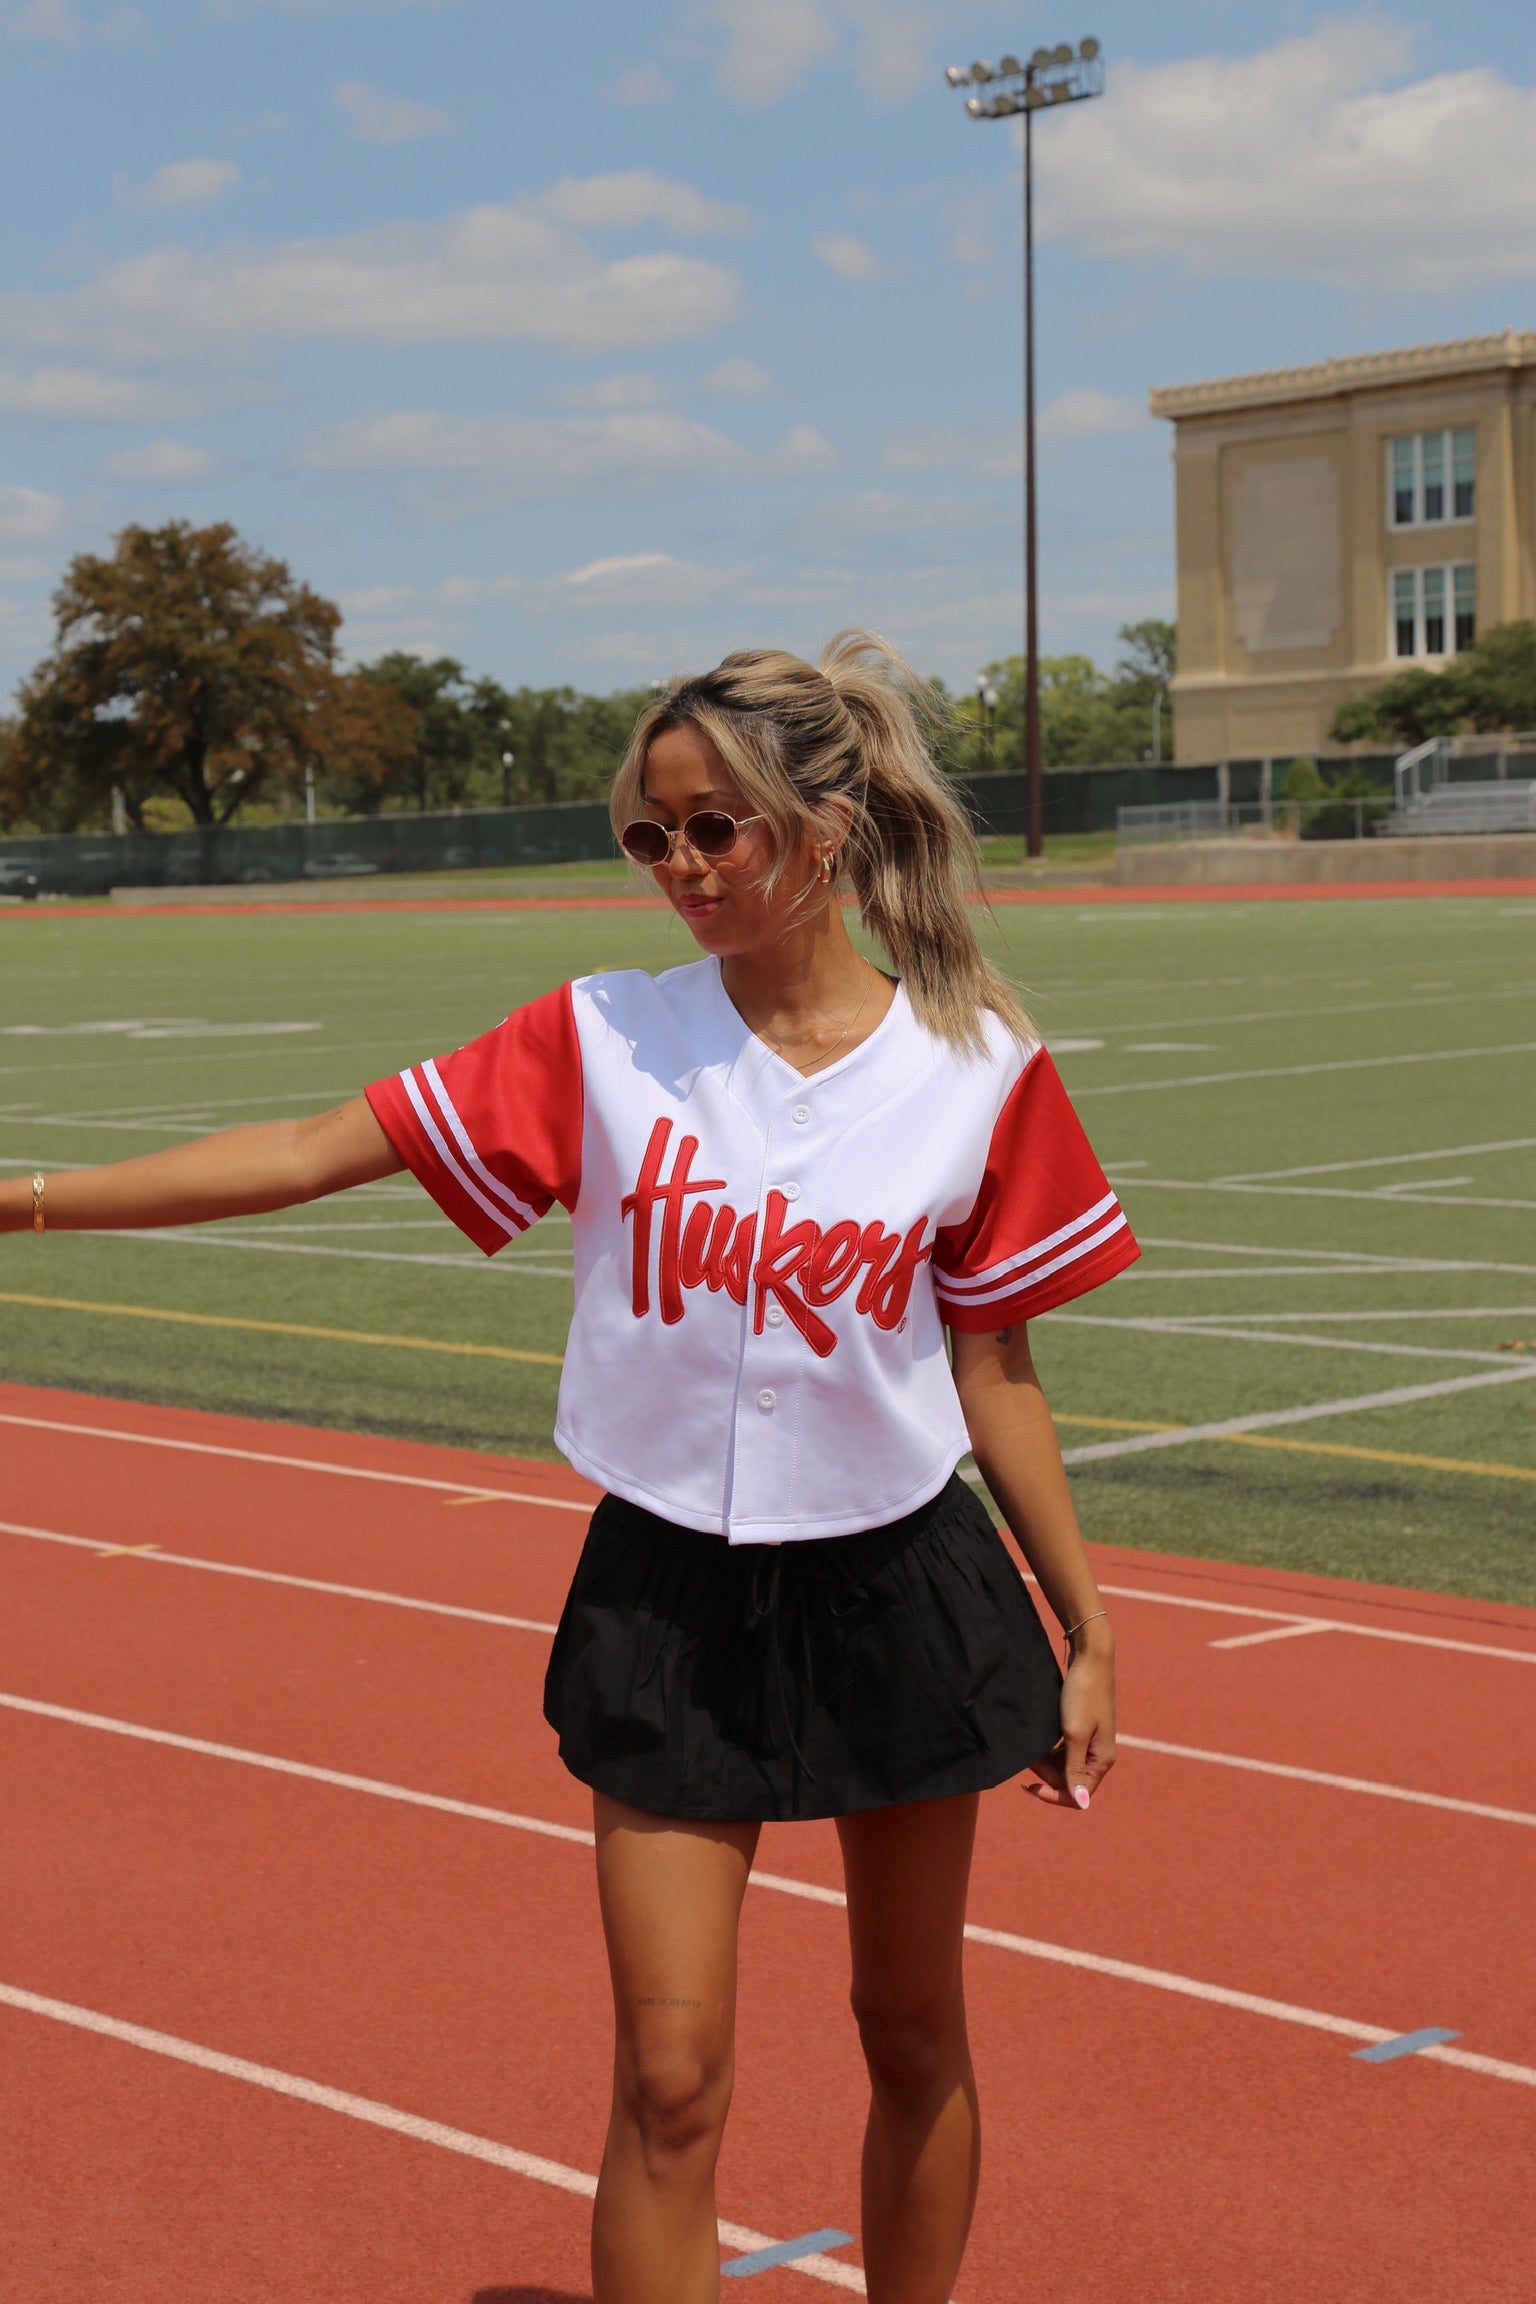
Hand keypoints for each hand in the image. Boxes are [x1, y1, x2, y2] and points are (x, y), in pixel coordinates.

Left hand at [1024, 1644, 1115, 1811]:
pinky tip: (1039, 1740)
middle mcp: (1099, 1755)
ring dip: (1046, 1762)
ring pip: (1064, 1766)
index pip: (1078, 1795)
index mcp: (1102, 1760)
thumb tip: (1083, 1805)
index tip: (1029, 1785)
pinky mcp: (1082, 1729)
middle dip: (1046, 1774)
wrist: (1089, 1657)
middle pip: (1070, 1781)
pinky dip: (1049, 1750)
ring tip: (1031, 1747)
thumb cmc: (1083, 1694)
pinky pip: (1064, 1751)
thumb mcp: (1075, 1734)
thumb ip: (1075, 1769)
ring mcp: (1091, 1742)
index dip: (1053, 1795)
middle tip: (1029, 1756)